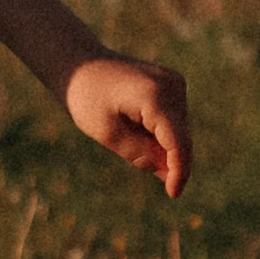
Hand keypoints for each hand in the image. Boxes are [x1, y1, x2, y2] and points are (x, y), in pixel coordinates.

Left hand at [63, 53, 191, 196]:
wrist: (79, 63)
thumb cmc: (87, 97)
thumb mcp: (109, 134)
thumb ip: (141, 156)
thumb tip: (169, 174)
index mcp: (156, 96)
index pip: (178, 143)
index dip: (180, 172)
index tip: (173, 195)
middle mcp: (173, 85)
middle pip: (180, 139)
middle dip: (164, 157)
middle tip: (125, 146)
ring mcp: (175, 82)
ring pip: (178, 132)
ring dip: (159, 144)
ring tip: (124, 127)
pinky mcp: (172, 84)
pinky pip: (172, 120)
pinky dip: (157, 132)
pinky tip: (131, 121)